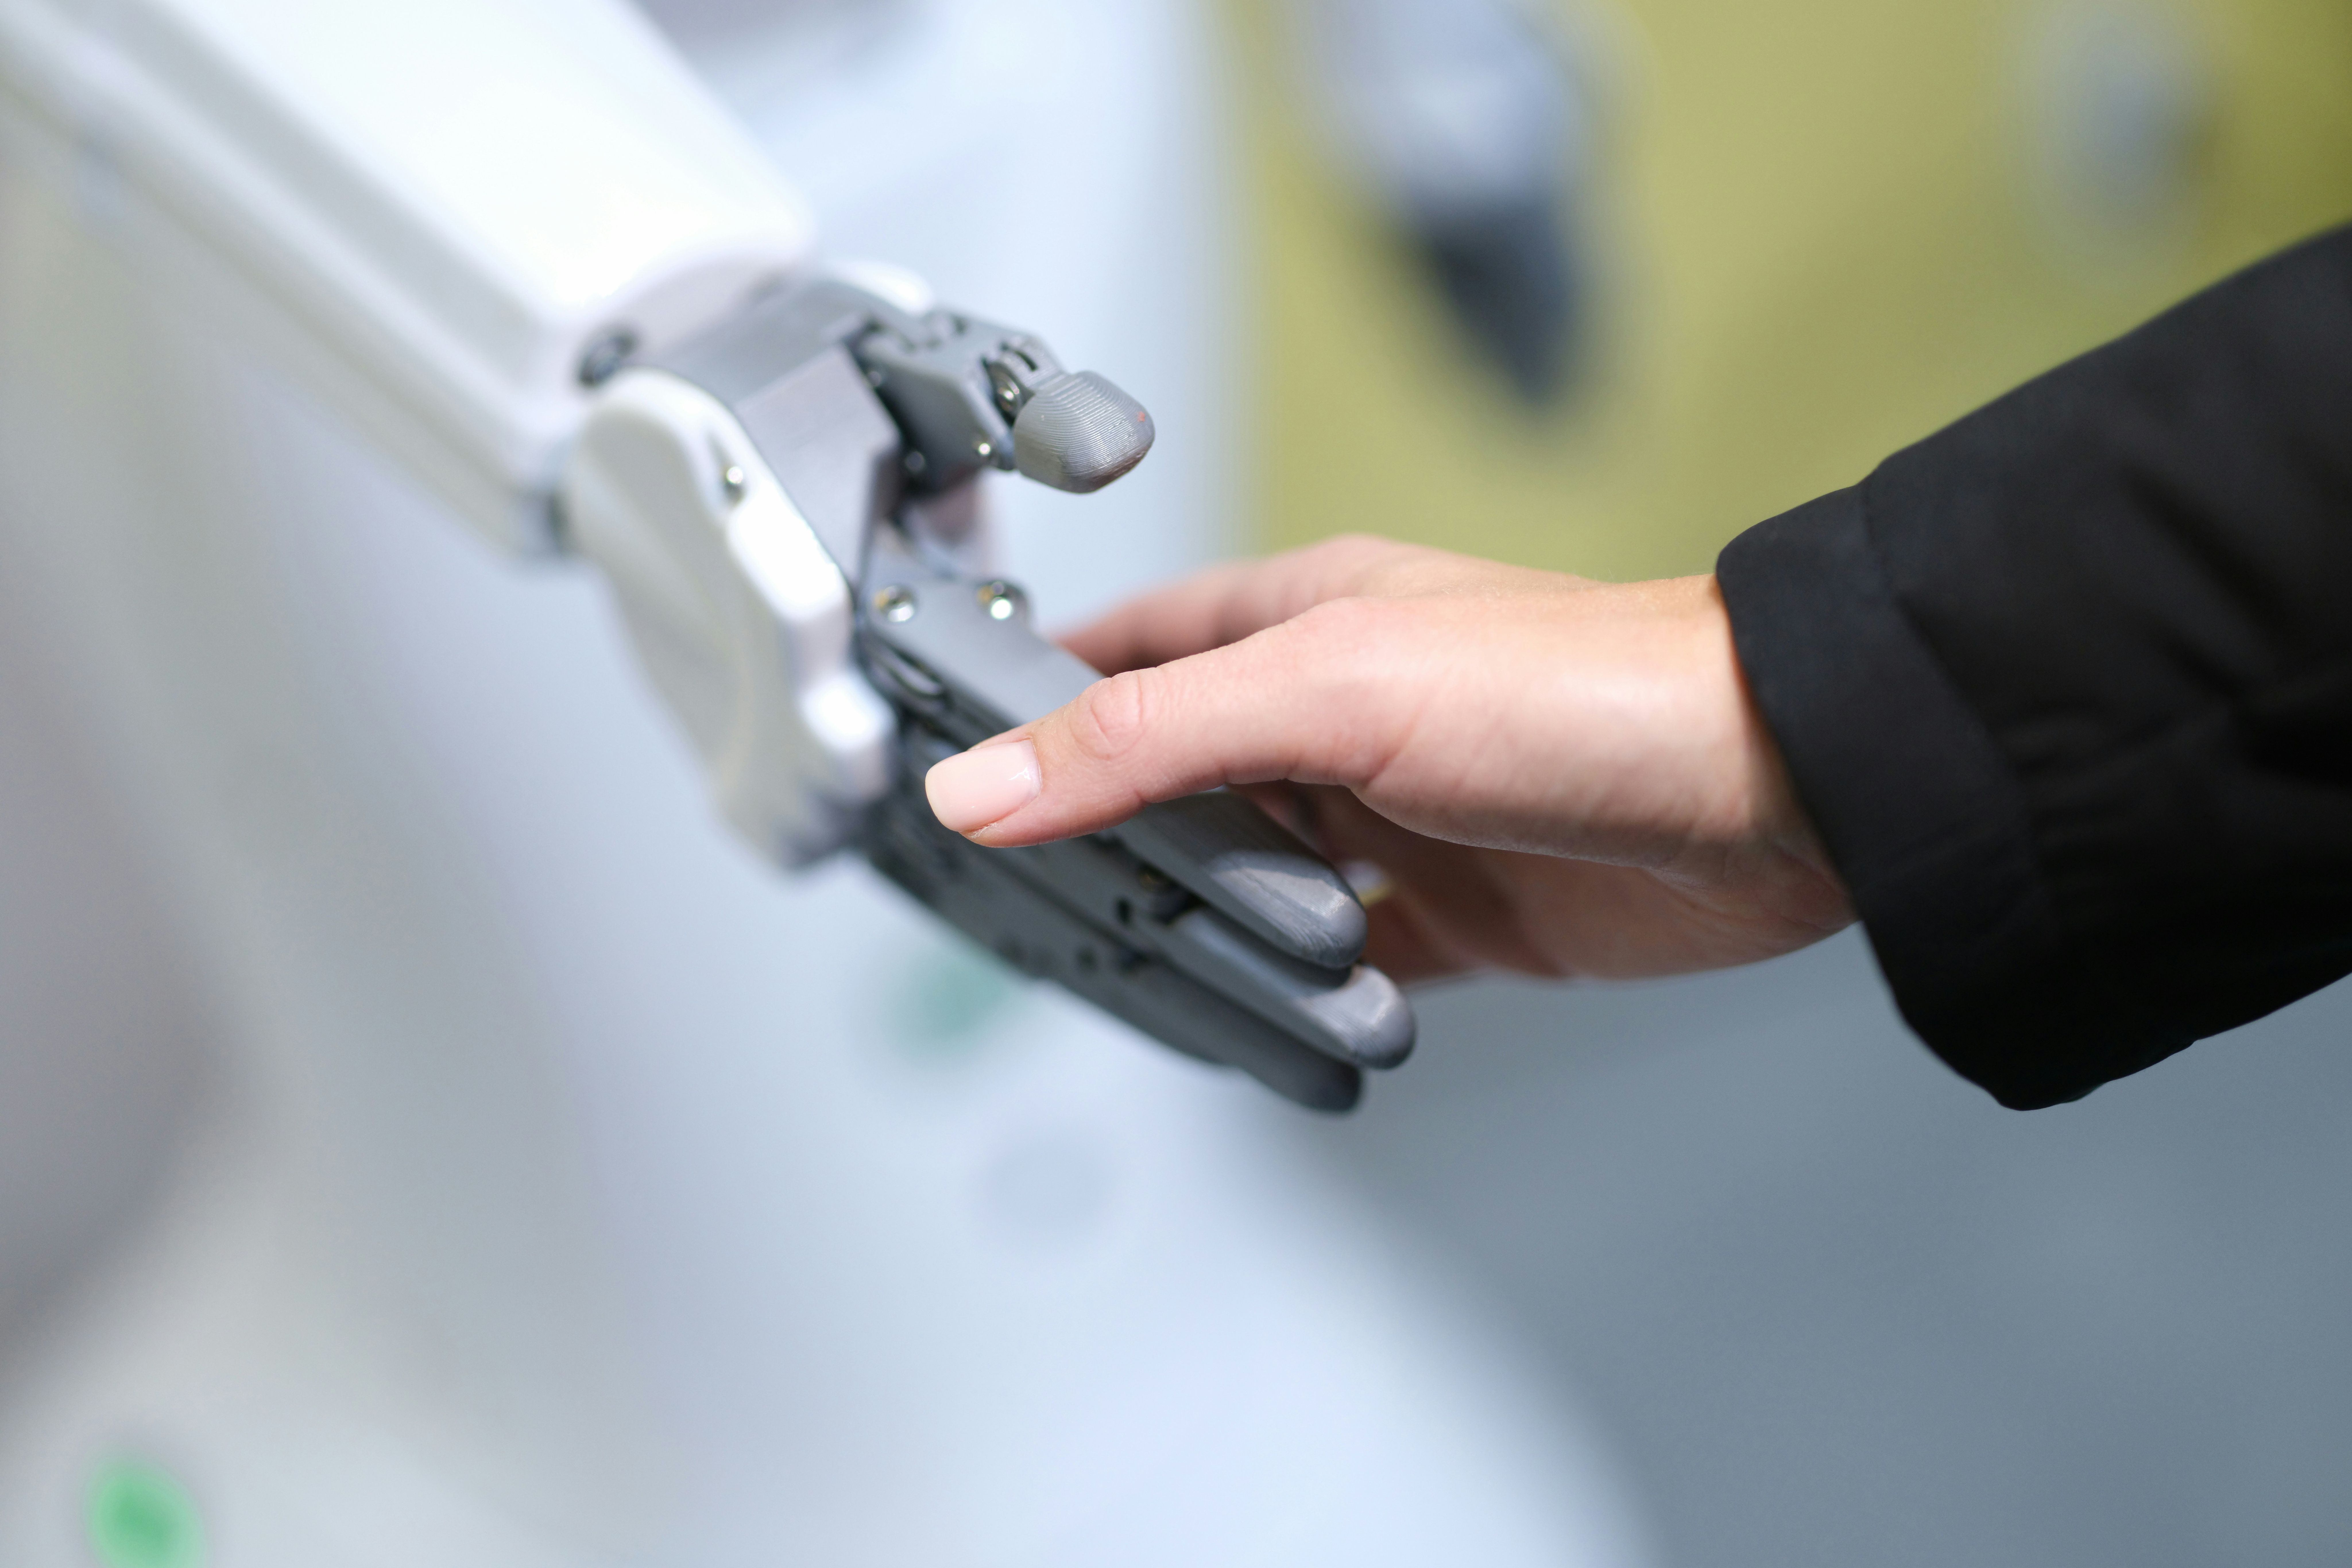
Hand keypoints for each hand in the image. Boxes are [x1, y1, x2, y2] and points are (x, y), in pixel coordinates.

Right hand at [922, 536, 1853, 983]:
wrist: (1775, 790)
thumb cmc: (1583, 692)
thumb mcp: (1333, 691)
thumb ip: (1150, 738)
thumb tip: (987, 783)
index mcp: (1300, 627)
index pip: (1123, 652)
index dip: (1033, 696)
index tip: (948, 751)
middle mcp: (1338, 719)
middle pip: (1176, 783)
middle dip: (1105, 841)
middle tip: (1026, 901)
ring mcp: (1392, 821)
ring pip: (1253, 885)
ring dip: (1211, 933)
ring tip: (1153, 975)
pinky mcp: (1455, 913)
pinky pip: (1344, 964)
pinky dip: (1307, 997)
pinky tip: (1282, 1018)